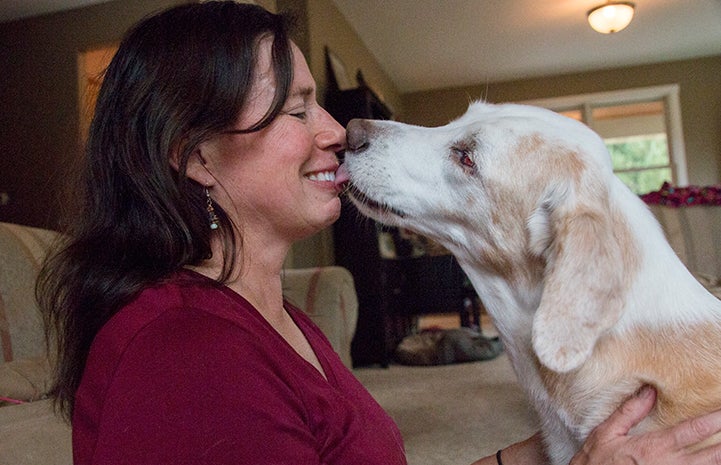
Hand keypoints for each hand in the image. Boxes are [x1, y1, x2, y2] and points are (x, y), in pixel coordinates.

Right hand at [571, 385, 720, 464]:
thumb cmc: (595, 462)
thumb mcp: (607, 432)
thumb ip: (630, 412)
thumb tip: (649, 391)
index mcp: (653, 447)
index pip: (692, 430)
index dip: (713, 420)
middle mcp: (668, 464)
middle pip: (710, 455)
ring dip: (719, 457)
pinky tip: (712, 462)